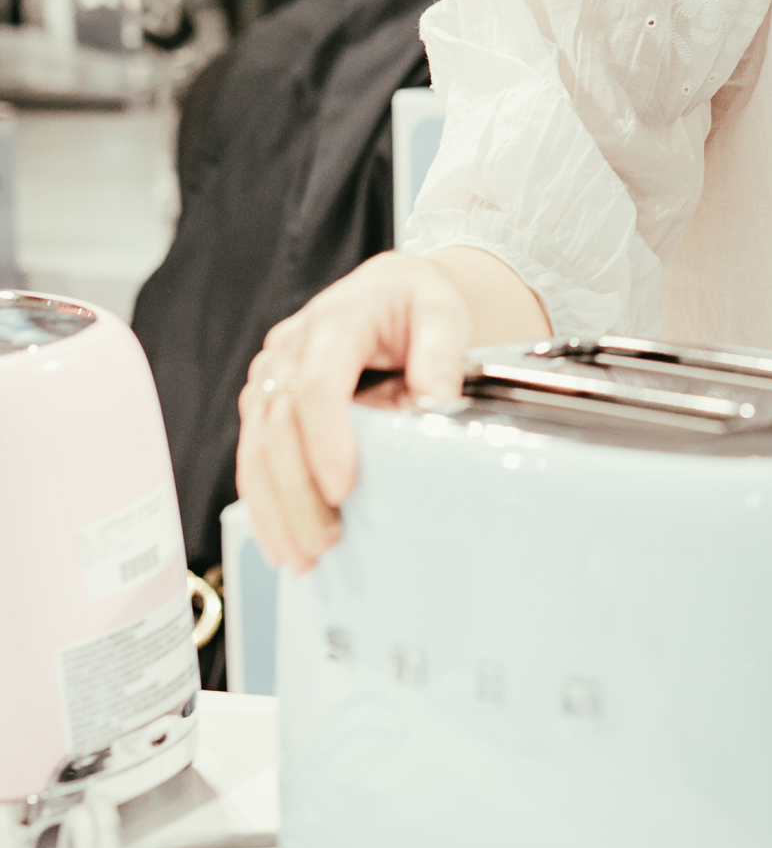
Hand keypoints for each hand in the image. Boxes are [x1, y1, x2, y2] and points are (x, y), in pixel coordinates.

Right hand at [235, 251, 474, 572]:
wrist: (388, 292)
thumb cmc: (415, 306)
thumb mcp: (443, 316)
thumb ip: (442, 356)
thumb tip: (437, 406)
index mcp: (337, 319)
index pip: (317, 384)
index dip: (325, 439)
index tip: (344, 489)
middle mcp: (291, 347)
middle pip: (279, 425)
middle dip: (297, 491)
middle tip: (324, 542)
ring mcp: (271, 375)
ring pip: (256, 446)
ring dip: (273, 506)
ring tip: (300, 555)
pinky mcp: (264, 401)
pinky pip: (252, 454)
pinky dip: (262, 500)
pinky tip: (280, 537)